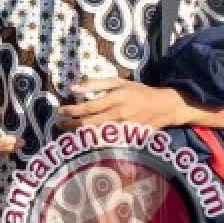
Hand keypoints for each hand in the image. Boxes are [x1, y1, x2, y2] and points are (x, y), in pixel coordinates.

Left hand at [59, 77, 185, 129]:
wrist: (164, 106)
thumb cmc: (138, 91)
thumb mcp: (118, 82)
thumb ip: (96, 84)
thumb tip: (73, 88)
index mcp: (116, 98)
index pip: (89, 107)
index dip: (72, 110)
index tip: (60, 110)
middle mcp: (120, 114)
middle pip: (90, 123)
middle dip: (71, 124)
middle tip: (59, 123)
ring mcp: (125, 128)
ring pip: (97, 134)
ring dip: (80, 133)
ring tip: (68, 130)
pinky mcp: (130, 137)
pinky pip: (109, 141)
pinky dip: (95, 140)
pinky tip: (85, 137)